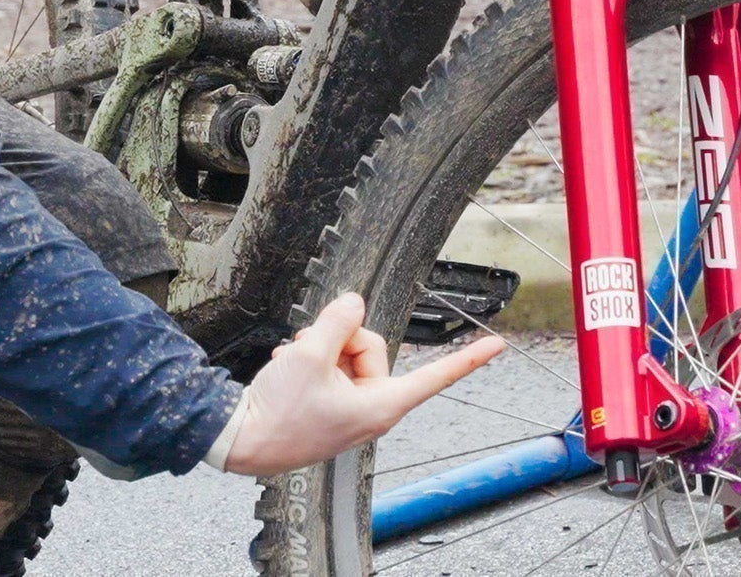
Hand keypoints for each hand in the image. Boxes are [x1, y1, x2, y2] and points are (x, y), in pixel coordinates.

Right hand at [220, 292, 504, 477]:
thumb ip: (338, 322)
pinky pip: (333, 366)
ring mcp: (352, 408)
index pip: (435, 376)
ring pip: (349, 352)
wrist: (241, 439)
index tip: (499, 345)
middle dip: (340, 338)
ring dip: (319, 348)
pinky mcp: (333, 406)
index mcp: (380, 404)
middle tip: (310, 349)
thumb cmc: (278, 411)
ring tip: (294, 363)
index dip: (468, 358)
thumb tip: (355, 302)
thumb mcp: (309, 354)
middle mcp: (372, 407)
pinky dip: (310, 361)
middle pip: (373, 347)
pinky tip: (289, 370)